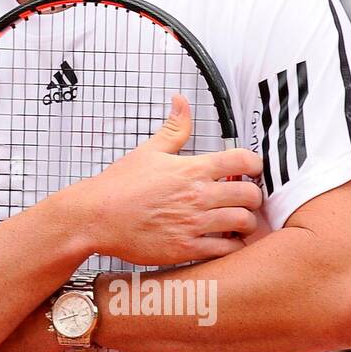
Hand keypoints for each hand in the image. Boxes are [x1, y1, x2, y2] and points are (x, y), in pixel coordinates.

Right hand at [54, 95, 261, 267]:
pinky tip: (223, 242)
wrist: (96, 217)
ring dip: (245, 223)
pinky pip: (226, 250)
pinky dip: (231, 247)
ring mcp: (194, 224)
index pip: (243, 160)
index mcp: (192, 169)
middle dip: (253, 196)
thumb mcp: (148, 151)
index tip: (250, 170)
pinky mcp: (186, 248)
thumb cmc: (119, 186)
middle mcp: (197, 195)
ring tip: (236, 222)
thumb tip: (181, 101)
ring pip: (243, 223)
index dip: (255, 164)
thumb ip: (174, 128)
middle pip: (250, 194)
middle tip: (244, 199)